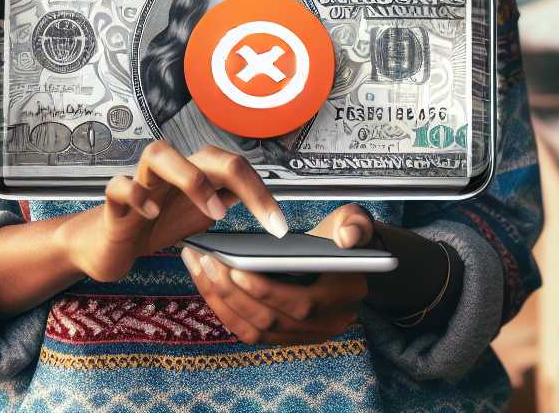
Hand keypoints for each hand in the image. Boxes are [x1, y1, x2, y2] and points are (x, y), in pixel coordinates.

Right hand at [56, 141, 287, 282]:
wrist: (112, 244)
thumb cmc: (156, 222)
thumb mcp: (201, 214)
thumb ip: (229, 199)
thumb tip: (268, 199)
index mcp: (195, 174)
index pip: (235, 169)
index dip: (262, 193)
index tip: (278, 226)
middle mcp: (171, 172)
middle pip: (206, 153)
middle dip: (238, 178)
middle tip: (258, 216)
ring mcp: (141, 182)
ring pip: (158, 153)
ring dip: (189, 178)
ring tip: (210, 210)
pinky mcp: (114, 201)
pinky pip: (119, 184)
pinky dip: (136, 194)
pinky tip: (151, 213)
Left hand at [183, 204, 374, 344]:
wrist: (349, 262)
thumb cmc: (346, 239)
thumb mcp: (357, 222)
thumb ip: (356, 224)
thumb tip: (347, 238)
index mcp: (346, 296)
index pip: (302, 305)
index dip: (266, 291)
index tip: (236, 267)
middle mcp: (328, 323)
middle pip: (271, 320)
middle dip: (233, 293)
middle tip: (208, 261)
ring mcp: (306, 335)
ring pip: (255, 330)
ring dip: (222, 301)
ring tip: (201, 266)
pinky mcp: (286, 336)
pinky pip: (249, 331)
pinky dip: (225, 309)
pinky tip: (206, 281)